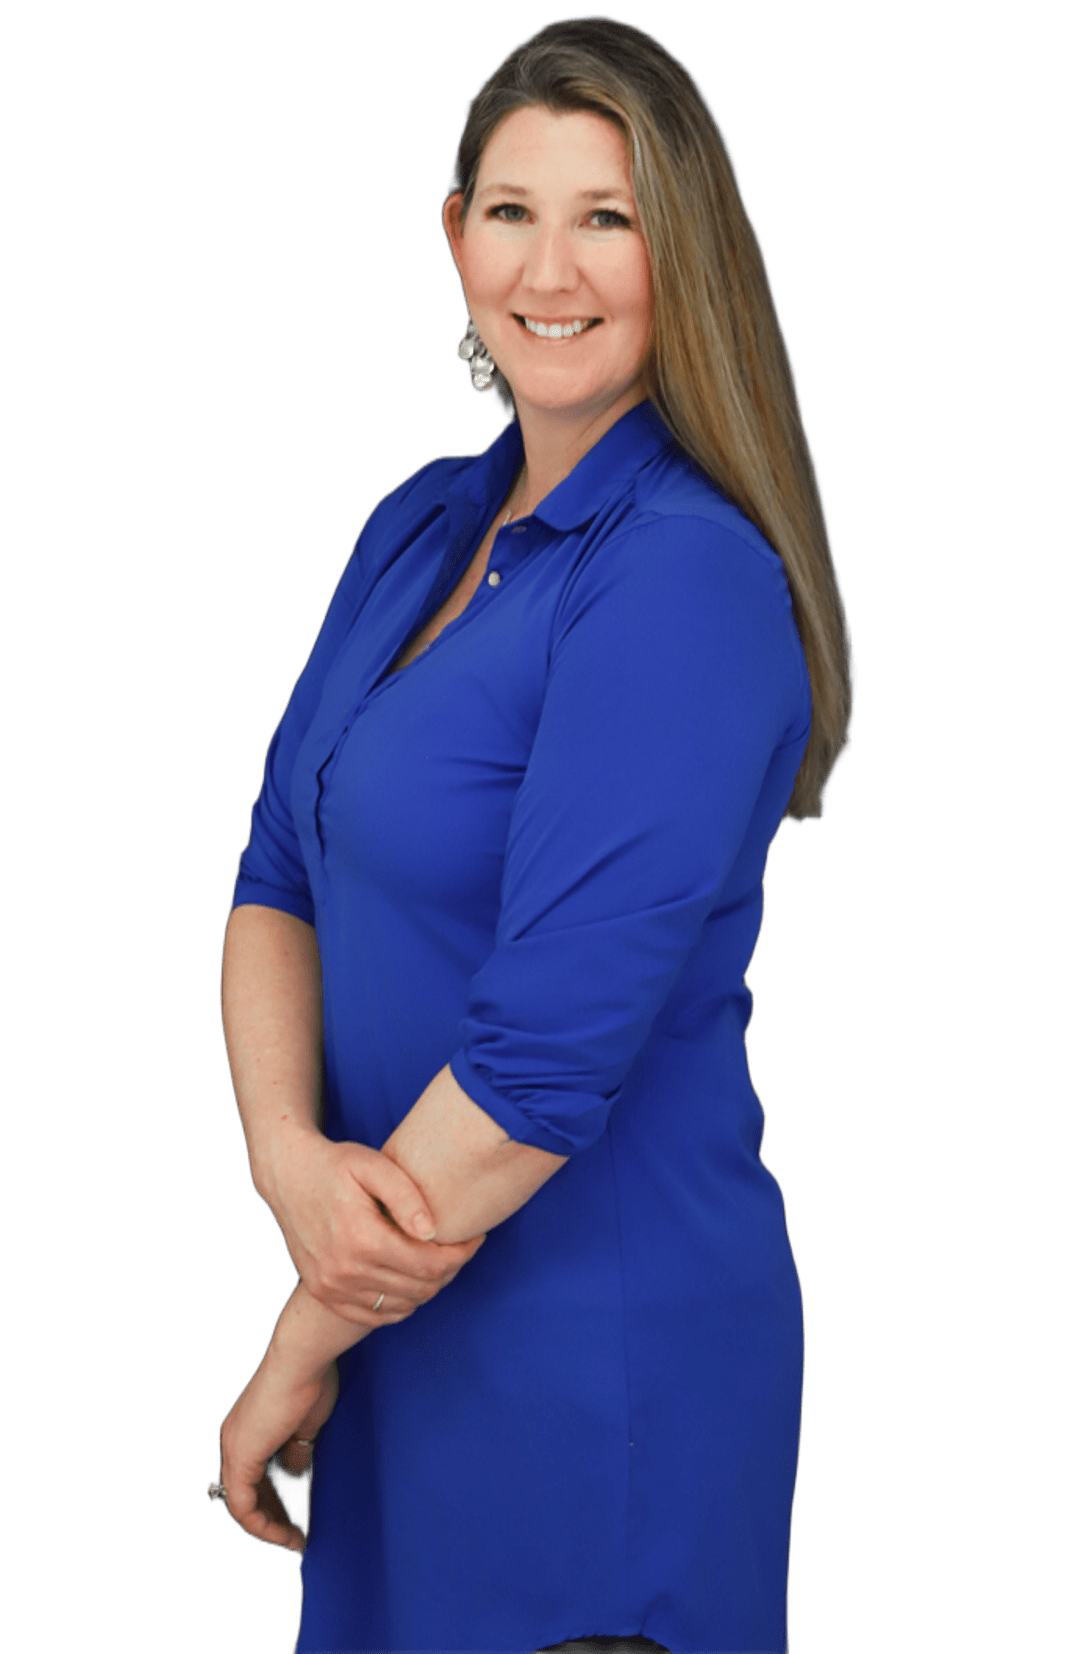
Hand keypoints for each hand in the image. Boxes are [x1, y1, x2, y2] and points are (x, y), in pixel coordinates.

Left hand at [217, 1338, 338, 1555]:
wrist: (302, 1360)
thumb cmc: (310, 1379)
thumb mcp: (305, 1424)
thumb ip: (297, 1450)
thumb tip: (296, 1471)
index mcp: (250, 1429)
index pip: (254, 1476)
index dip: (274, 1499)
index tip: (296, 1514)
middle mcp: (234, 1440)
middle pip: (246, 1494)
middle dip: (272, 1518)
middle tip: (295, 1534)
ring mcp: (234, 1449)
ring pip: (242, 1505)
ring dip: (268, 1526)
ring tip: (292, 1539)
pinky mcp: (240, 1458)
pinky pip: (243, 1507)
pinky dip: (263, 1525)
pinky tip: (285, 1533)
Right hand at [261, 1130, 485, 1325]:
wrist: (287, 1176)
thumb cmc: (334, 1165)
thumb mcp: (372, 1165)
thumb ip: (406, 1196)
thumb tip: (432, 1231)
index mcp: (362, 1239)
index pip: (429, 1265)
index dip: (460, 1255)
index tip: (474, 1238)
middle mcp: (345, 1271)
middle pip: (419, 1289)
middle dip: (449, 1271)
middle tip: (459, 1249)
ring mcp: (331, 1287)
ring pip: (400, 1306)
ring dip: (427, 1288)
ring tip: (436, 1261)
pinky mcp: (323, 1293)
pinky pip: (372, 1316)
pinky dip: (399, 1305)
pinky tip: (410, 1281)